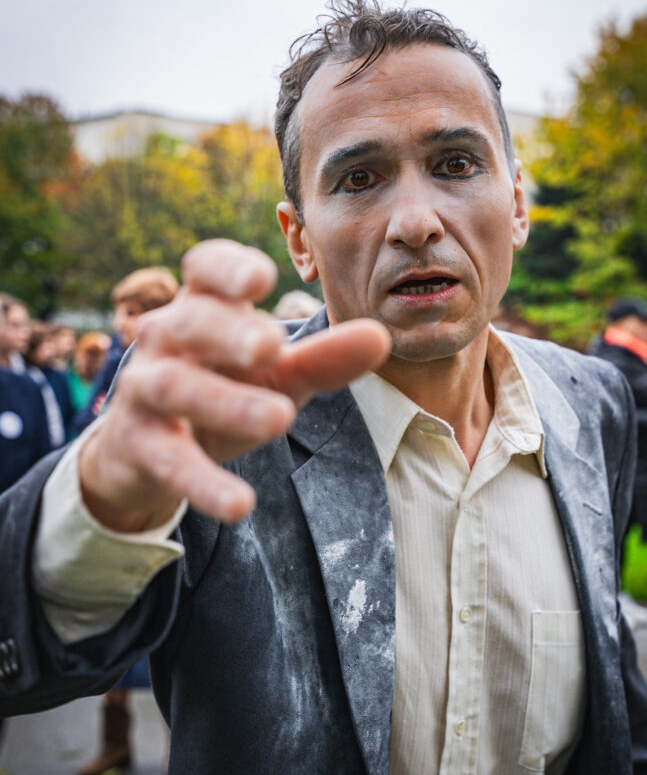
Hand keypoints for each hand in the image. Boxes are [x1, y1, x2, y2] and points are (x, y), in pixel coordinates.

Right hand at [79, 240, 390, 530]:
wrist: (146, 447)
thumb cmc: (220, 388)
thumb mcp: (275, 374)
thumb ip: (324, 358)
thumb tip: (381, 338)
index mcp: (201, 306)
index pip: (205, 268)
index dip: (229, 268)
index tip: (261, 279)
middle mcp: (165, 338)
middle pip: (191, 322)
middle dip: (230, 331)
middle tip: (273, 344)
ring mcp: (144, 388)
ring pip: (176, 386)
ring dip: (225, 401)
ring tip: (279, 417)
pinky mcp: (138, 443)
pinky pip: (171, 460)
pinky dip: (204, 483)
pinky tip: (240, 506)